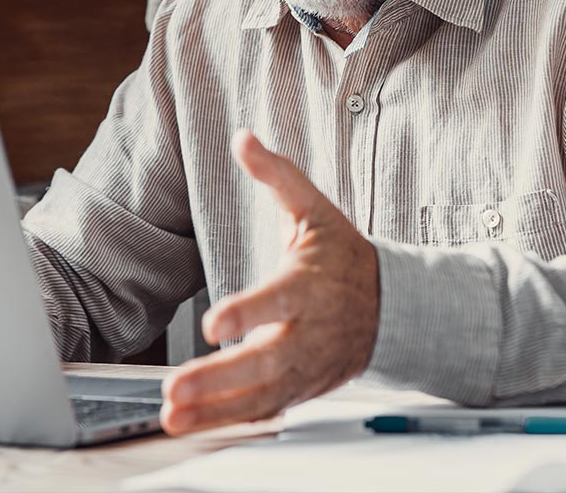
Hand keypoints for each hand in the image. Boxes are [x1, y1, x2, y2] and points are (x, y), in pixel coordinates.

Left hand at [160, 130, 379, 434]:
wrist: (393, 306)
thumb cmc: (343, 256)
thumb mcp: (314, 209)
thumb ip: (277, 175)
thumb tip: (243, 137)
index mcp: (309, 286)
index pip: (278, 302)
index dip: (248, 314)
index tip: (215, 325)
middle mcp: (308, 333)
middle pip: (265, 362)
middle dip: (218, 379)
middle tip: (175, 389)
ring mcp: (307, 367)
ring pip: (262, 396)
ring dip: (215, 410)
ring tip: (172, 416)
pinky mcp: (303, 389)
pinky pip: (264, 412)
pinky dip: (228, 423)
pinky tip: (191, 426)